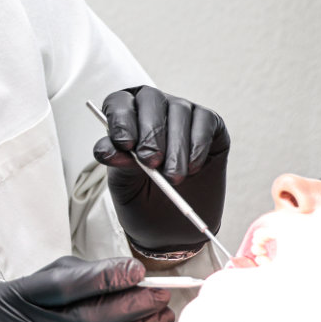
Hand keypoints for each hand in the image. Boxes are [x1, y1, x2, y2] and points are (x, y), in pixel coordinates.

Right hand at [0, 255, 171, 321]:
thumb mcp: (15, 296)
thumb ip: (60, 282)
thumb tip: (116, 274)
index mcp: (4, 300)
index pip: (61, 285)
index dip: (103, 277)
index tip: (136, 271)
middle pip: (82, 319)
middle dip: (129, 306)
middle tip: (159, 296)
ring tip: (160, 319)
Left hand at [93, 86, 228, 252]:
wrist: (174, 222)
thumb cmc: (142, 196)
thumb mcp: (123, 184)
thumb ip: (117, 163)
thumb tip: (111, 148)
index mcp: (124, 117)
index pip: (118, 103)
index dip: (121, 120)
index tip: (125, 145)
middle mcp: (152, 107)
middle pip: (150, 99)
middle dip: (150, 132)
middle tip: (151, 162)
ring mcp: (182, 111)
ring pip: (178, 112)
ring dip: (176, 147)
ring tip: (173, 177)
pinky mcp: (209, 123)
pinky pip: (204, 123)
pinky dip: (198, 147)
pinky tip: (192, 168)